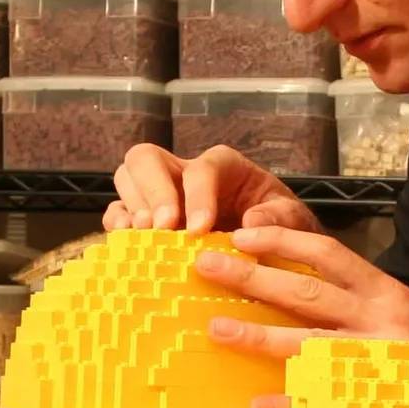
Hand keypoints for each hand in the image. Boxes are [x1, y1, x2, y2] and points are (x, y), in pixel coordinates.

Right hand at [104, 144, 320, 234]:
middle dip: (153, 190)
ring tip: (146, 235)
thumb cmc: (278, 227)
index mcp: (222, 166)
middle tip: (164, 226)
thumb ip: (279, 217)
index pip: (202, 168)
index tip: (200, 229)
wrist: (270, 249)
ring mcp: (160, 195)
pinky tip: (127, 240)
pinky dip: (117, 224)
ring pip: (127, 178)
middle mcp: (184, 173)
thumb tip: (250, 223)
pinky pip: (118, 212)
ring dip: (132, 206)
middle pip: (148, 158)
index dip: (197, 195)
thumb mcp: (291, 219)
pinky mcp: (146, 220)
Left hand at [194, 227, 408, 407]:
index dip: (283, 240)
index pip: (330, 256)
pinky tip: (258, 405)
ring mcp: (377, 364)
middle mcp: (381, 321)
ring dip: (256, 334)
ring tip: (216, 329)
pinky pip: (322, 402)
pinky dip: (289, 402)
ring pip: (305, 341)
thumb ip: (367, 309)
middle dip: (251, 277)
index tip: (244, 233)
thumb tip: (313, 302)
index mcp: (388, 295)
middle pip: (304, 292)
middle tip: (206, 265)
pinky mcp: (376, 404)